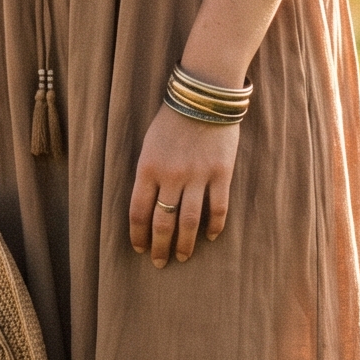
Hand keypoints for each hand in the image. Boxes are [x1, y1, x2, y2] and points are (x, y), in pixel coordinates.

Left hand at [129, 105, 240, 267]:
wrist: (205, 96)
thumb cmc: (172, 120)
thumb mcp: (149, 145)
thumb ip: (148, 174)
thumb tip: (148, 206)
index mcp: (148, 168)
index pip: (138, 212)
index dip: (138, 235)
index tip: (139, 248)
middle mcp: (171, 176)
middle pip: (163, 222)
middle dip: (159, 247)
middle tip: (159, 262)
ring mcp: (198, 176)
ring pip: (189, 221)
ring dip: (185, 244)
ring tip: (183, 257)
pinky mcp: (221, 174)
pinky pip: (218, 208)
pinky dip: (214, 226)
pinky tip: (210, 236)